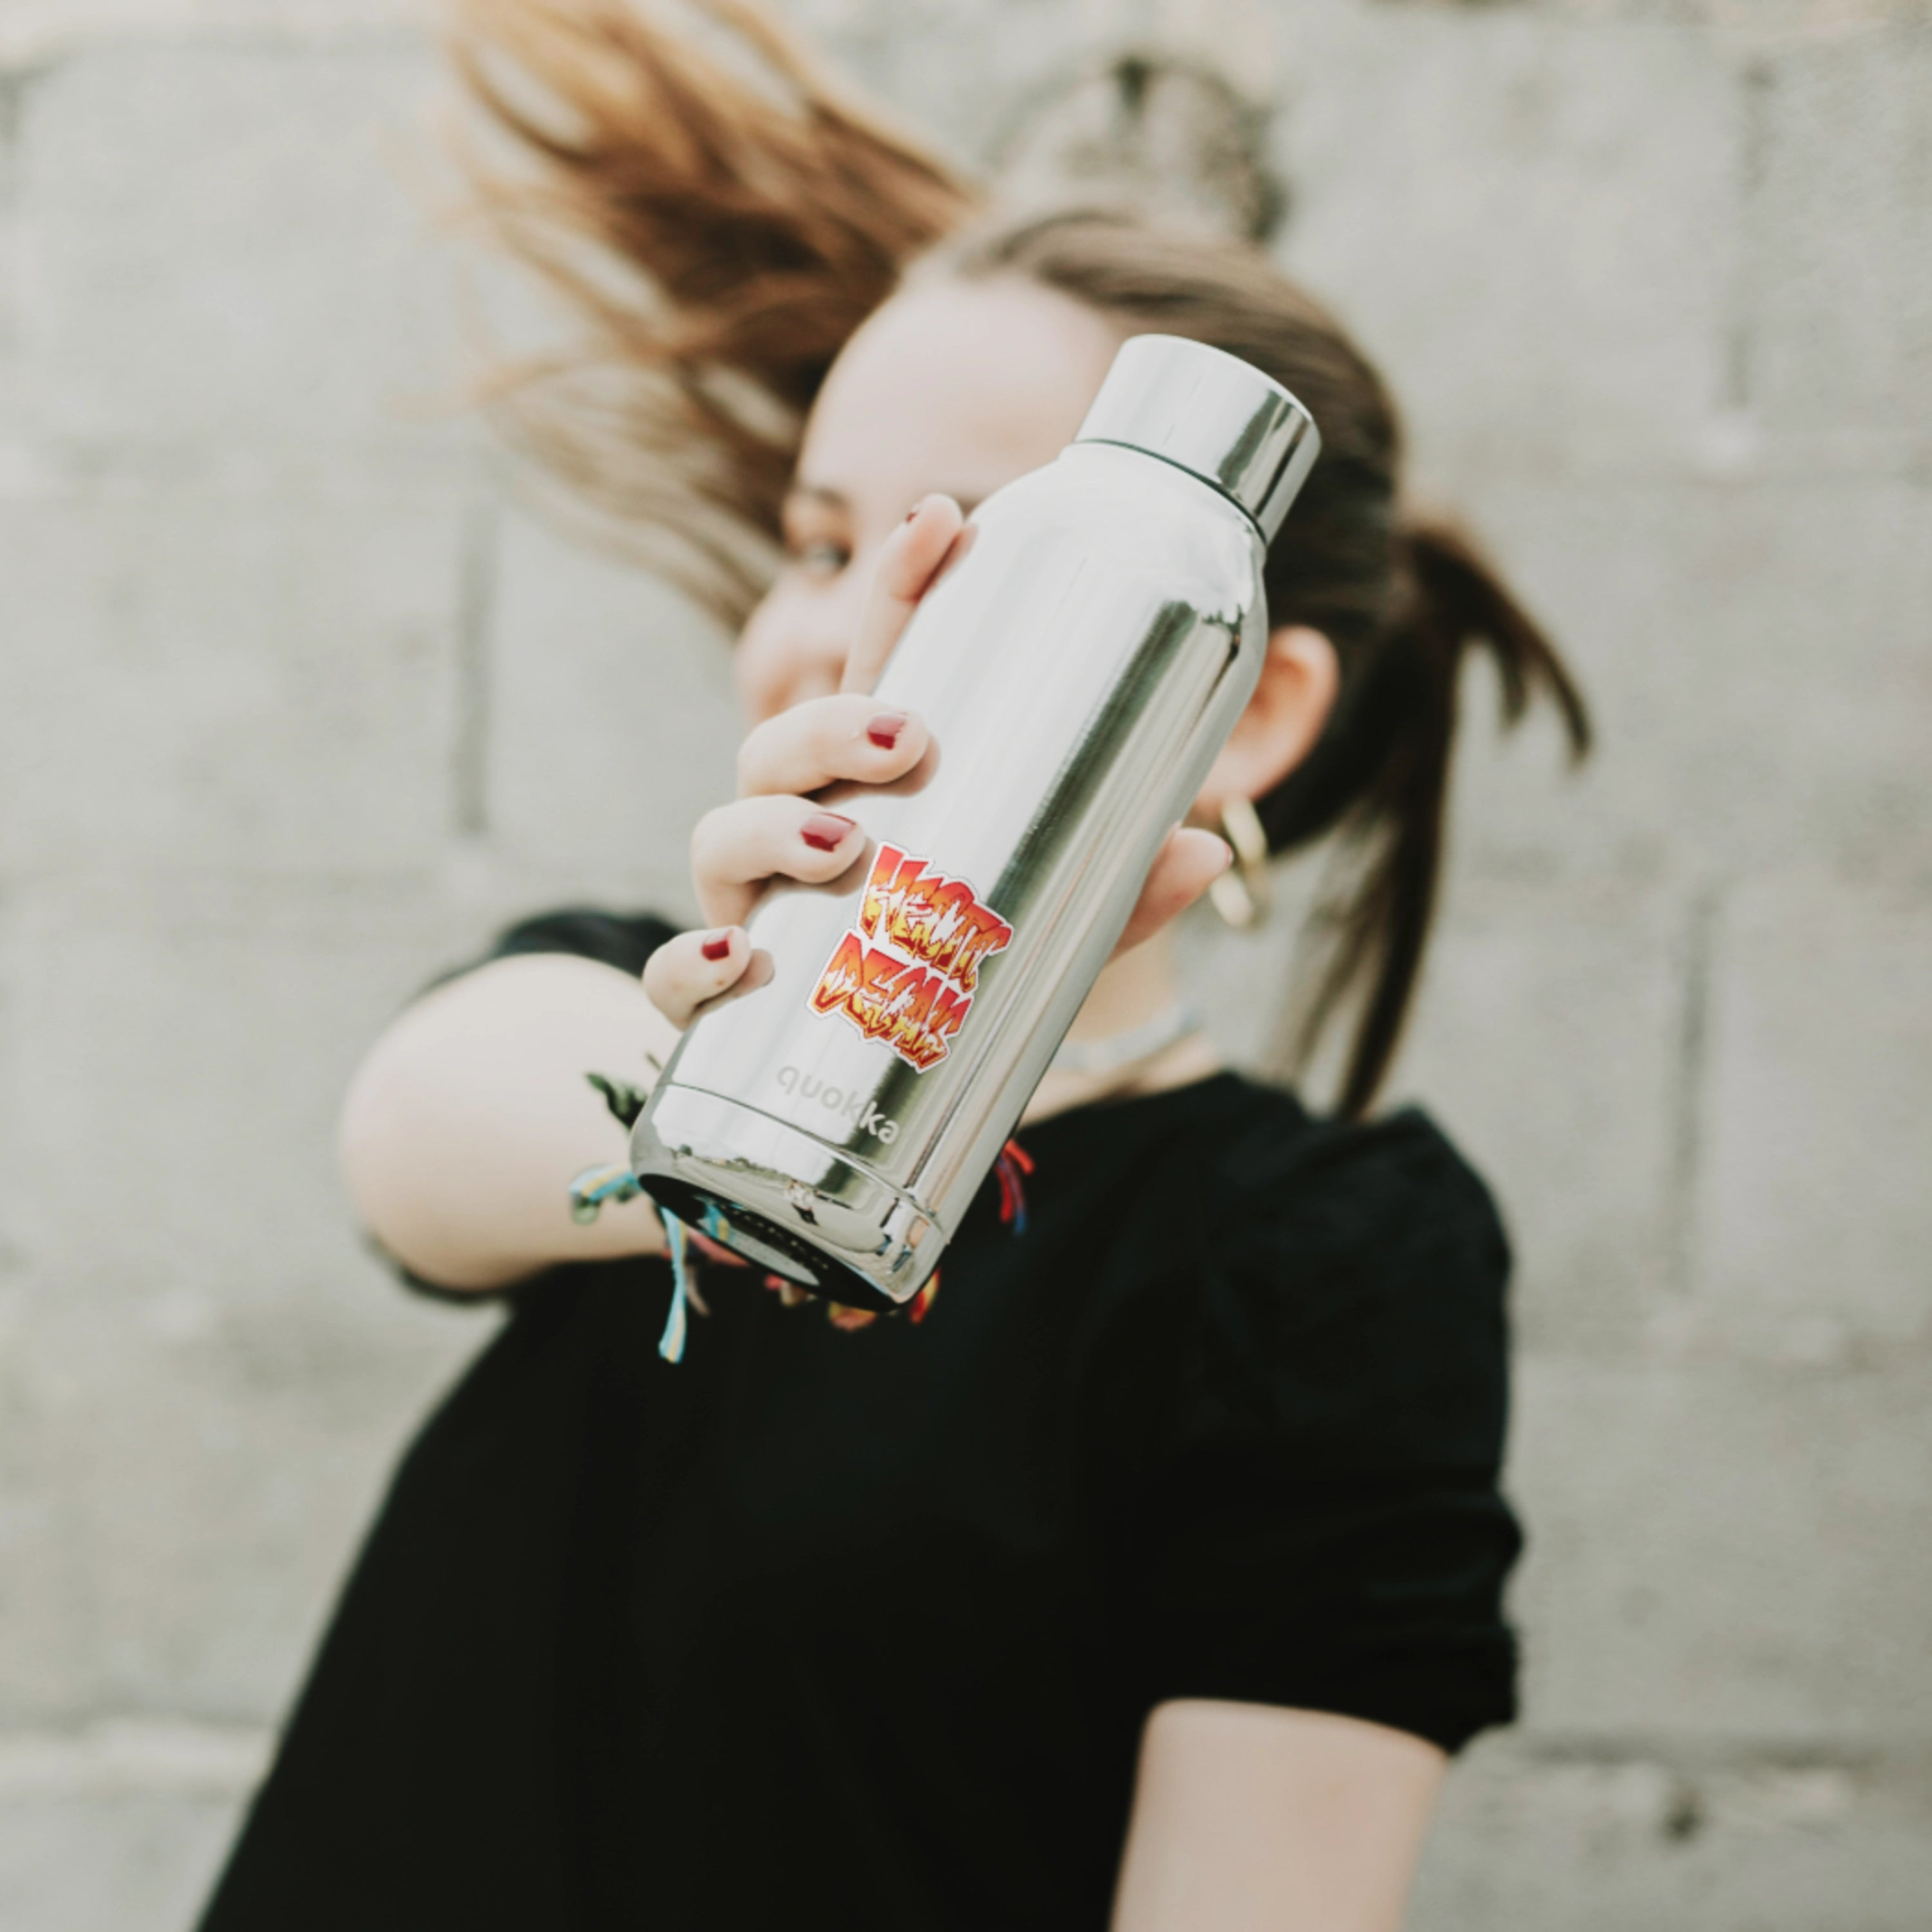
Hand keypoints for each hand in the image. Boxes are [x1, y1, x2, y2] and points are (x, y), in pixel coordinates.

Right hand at [644, 496, 1232, 1029]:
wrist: (904, 1077)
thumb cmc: (967, 964)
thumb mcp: (1064, 920)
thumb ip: (1124, 886)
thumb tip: (1209, 847)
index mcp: (871, 784)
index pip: (877, 667)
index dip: (897, 586)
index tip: (942, 519)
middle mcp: (795, 829)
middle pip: (781, 744)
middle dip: (831, 723)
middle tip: (909, 737)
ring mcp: (748, 907)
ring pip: (721, 837)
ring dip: (769, 829)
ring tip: (842, 844)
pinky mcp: (719, 999)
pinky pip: (674, 980)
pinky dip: (689, 965)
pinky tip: (737, 960)